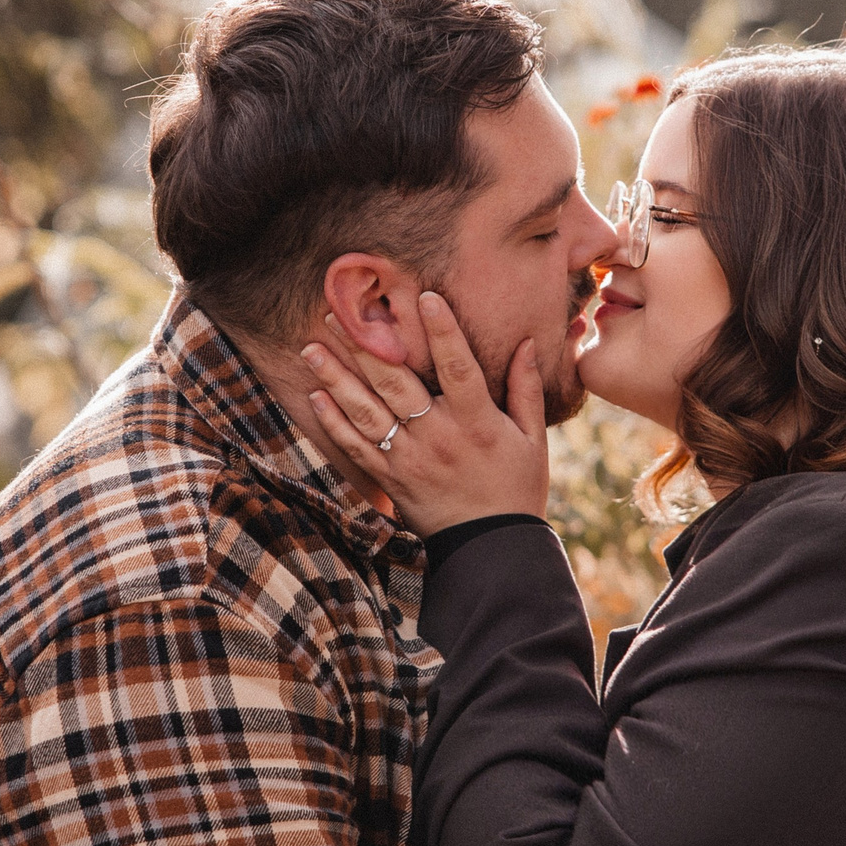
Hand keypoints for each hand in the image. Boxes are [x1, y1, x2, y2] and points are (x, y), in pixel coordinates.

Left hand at [302, 291, 551, 534]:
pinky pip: (357, 448)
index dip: (443, 331)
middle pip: (396, 383)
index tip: (425, 296)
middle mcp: (439, 437)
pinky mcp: (391, 480)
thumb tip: (526, 341)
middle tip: (340, 311)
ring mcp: (410, 459)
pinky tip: (316, 396)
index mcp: (477, 422)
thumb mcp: (533, 440)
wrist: (491, 550)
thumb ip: (526, 389)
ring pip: (367, 411)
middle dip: (365, 344)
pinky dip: (334, 422)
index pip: (458, 367)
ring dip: (337, 377)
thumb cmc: (517, 490)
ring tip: (312, 347)